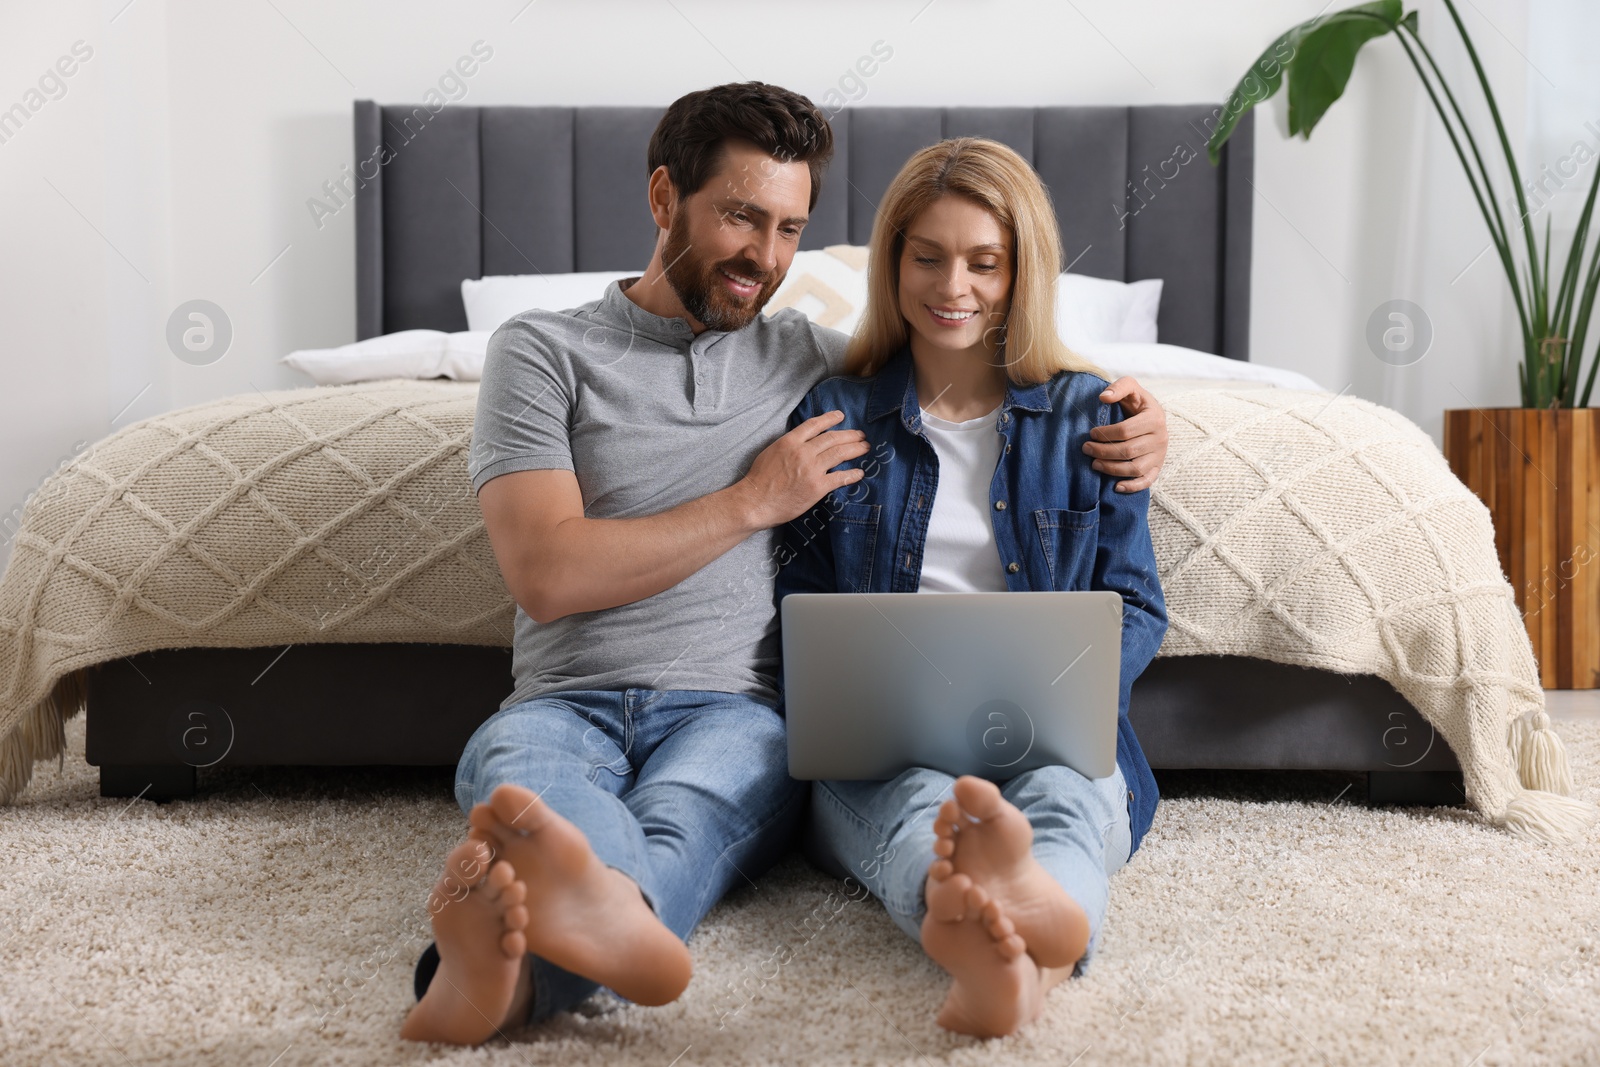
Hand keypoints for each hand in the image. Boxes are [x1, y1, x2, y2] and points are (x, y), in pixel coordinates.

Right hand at [737, 409, 869, 527]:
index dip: (830, 418)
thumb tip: (803, 440)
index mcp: (790, 441)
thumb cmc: (759, 479)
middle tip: (861, 435)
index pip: (815, 424)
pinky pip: (840, 477)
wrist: (755, 501)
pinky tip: (860, 472)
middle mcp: (803, 452)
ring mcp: (811, 469)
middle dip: (850, 435)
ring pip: (839, 454)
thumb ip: (789, 444)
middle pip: (832, 438)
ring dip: (855, 449)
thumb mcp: (771, 452)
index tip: (841, 416)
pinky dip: (852, 474)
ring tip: (865, 448)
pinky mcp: (817, 487)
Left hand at [1083, 377, 1167, 492]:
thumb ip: (1119, 387)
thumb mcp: (1131, 388)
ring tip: (1094, 464)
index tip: (1091, 433)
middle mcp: (1160, 438)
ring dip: (1112, 469)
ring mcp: (1160, 455)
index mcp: (1155, 418)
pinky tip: (1116, 487)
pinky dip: (1132, 487)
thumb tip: (1103, 397)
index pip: (1126, 430)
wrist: (1152, 416)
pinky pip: (1147, 481)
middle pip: (1128, 451)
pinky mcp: (1157, 467)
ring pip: (1135, 468)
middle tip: (1086, 448)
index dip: (1105, 433)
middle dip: (1103, 451)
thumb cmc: (1137, 402)